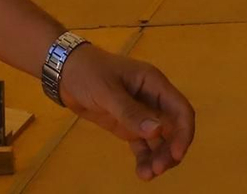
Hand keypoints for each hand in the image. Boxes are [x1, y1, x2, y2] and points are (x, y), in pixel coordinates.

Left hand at [58, 45, 194, 180]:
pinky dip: (145, 158)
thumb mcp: (106, 90)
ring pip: (159, 141)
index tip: (176, 154)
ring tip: (147, 174)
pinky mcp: (128, 126)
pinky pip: (142, 145)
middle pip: (173, 129)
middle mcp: (152, 100)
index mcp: (153, 84)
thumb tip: (157, 131)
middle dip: (170, 150)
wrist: (63, 72)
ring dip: (158, 158)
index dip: (183, 132)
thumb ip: (130, 111)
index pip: (180, 110)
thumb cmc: (87, 72)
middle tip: (158, 169)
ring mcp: (141, 114)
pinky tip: (142, 173)